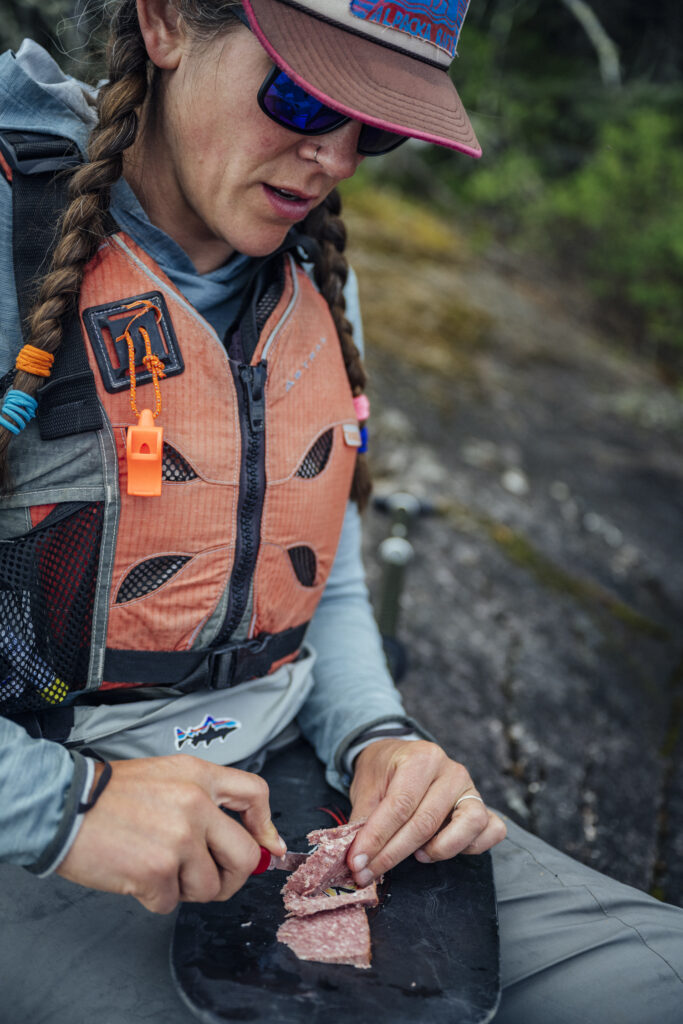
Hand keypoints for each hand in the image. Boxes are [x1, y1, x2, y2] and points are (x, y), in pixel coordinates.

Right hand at [56, 755, 285, 913]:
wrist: (63, 806)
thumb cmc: (109, 795)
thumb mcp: (166, 777)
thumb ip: (205, 801)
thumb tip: (246, 838)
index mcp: (199, 776)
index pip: (256, 794)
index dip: (266, 826)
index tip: (267, 848)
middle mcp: (196, 804)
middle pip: (244, 856)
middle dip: (231, 877)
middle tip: (209, 878)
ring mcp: (179, 839)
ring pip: (210, 887)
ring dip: (185, 888)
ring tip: (159, 868)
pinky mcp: (157, 871)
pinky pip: (171, 902)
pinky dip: (154, 897)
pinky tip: (136, 875)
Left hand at [347, 739, 505, 886]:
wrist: (398, 756)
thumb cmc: (384, 772)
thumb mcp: (367, 787)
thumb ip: (364, 821)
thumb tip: (356, 858)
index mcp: (421, 758)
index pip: (399, 806)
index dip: (376, 838)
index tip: (357, 863)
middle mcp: (451, 770)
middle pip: (426, 822)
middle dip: (393, 854)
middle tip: (369, 873)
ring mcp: (470, 788)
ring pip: (469, 824)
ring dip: (439, 849)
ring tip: (417, 855)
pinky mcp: (482, 805)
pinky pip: (492, 830)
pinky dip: (472, 846)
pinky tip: (442, 849)